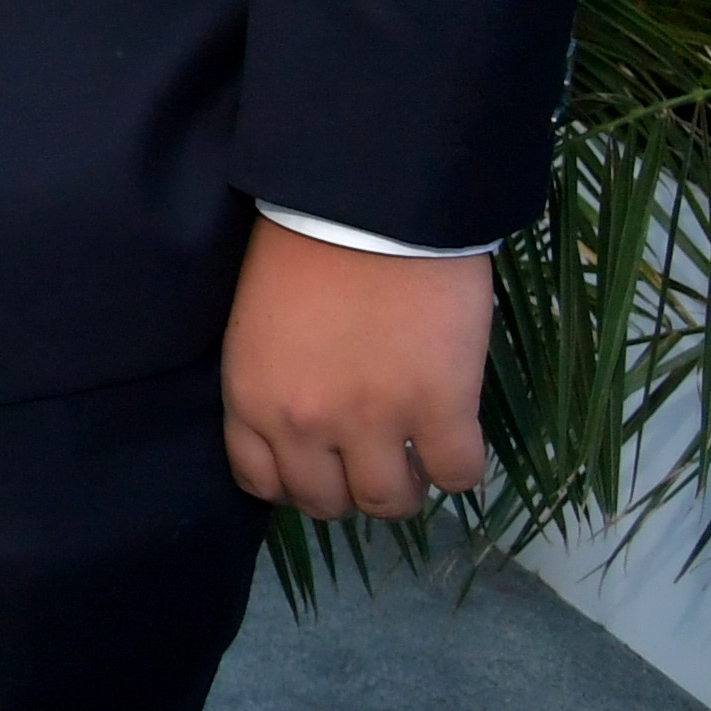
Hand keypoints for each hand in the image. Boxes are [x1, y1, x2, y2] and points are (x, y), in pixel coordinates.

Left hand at [222, 223, 489, 519]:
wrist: (368, 207)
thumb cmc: (305, 247)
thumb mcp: (258, 325)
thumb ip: (273, 383)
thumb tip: (307, 426)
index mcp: (251, 398)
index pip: (261, 481)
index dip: (294, 482)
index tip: (319, 467)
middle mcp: (304, 423)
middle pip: (327, 502)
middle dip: (349, 487)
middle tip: (373, 458)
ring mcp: (373, 422)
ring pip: (389, 503)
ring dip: (405, 485)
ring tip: (415, 452)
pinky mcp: (440, 410)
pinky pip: (457, 477)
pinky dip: (459, 467)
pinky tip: (455, 436)